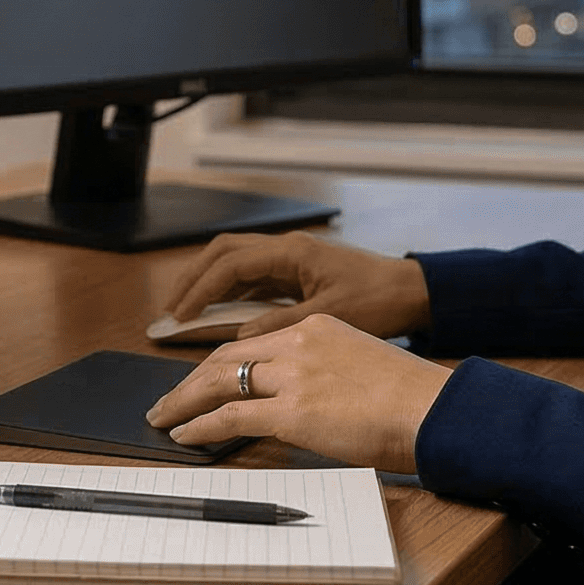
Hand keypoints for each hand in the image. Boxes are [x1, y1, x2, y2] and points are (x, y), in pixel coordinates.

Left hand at [143, 315, 452, 471]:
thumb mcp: (360, 364)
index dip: (218, 364)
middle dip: (190, 381)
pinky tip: (185, 435)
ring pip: (218, 382)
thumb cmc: (409, 397)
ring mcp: (292, 376)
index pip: (251, 343)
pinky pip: (230, 417)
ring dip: (184, 401)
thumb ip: (326, 372)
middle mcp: (297, 343)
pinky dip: (200, 427)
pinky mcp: (292, 411)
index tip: (201, 378)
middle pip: (225, 358)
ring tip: (163, 417)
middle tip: (168, 399)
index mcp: (315, 327)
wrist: (431, 408)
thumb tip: (306, 399)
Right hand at [162, 230, 433, 341]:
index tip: (178, 315)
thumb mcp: (327, 317)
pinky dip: (231, 293)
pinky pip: (253, 278)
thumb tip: (239, 334)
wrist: (413, 293)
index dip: (199, 290)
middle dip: (193, 278)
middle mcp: (286, 250)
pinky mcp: (298, 275)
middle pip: (224, 253)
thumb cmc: (378, 299)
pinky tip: (220, 314)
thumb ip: (280, 323)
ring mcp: (292, 260)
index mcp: (291, 253)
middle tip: (170, 308)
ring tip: (186, 312)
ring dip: (209, 284)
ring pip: (236, 263)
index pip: (229, 265)